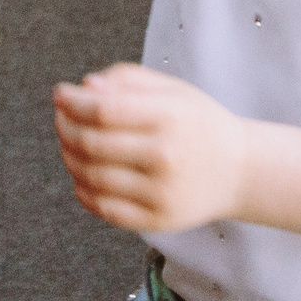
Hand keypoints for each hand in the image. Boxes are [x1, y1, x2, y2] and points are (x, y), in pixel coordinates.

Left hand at [53, 64, 250, 233]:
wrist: (239, 172)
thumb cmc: (199, 124)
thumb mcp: (173, 90)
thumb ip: (128, 80)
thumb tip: (84, 87)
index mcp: (171, 117)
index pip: (103, 110)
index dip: (72, 101)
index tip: (61, 94)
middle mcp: (166, 157)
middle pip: (92, 143)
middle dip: (65, 127)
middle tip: (61, 118)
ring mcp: (161, 193)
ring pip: (91, 177)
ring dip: (69, 157)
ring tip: (69, 143)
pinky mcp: (157, 220)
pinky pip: (103, 208)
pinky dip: (82, 190)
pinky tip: (82, 174)